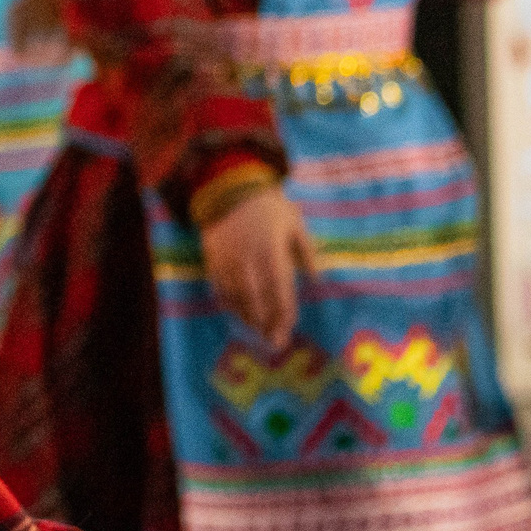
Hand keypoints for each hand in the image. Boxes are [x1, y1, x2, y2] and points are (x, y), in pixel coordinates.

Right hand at [199, 185, 316, 349]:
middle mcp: (248, 261)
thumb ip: (306, 252)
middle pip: (258, 302)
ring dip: (249, 318)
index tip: (288, 330)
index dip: (284, 314)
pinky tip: (238, 313)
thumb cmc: (269, 208)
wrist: (230, 188)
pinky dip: (230, 304)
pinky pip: (220, 288)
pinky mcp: (213, 259)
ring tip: (259, 331)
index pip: (280, 292)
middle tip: (275, 342)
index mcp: (271, 252)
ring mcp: (228, 262)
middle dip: (267, 325)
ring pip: (238, 299)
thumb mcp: (295, 223)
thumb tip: (317, 279)